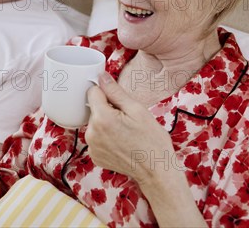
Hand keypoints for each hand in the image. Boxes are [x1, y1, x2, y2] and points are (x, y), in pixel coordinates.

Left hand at [85, 72, 174, 186]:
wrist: (157, 171)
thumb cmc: (151, 140)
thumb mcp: (137, 110)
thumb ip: (115, 92)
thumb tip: (101, 77)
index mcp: (101, 118)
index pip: (93, 92)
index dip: (106, 93)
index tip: (118, 100)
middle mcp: (91, 133)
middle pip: (94, 109)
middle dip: (107, 110)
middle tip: (127, 120)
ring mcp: (92, 147)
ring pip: (95, 124)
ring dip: (106, 124)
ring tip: (125, 133)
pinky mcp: (94, 156)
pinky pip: (97, 139)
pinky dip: (106, 138)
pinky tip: (121, 143)